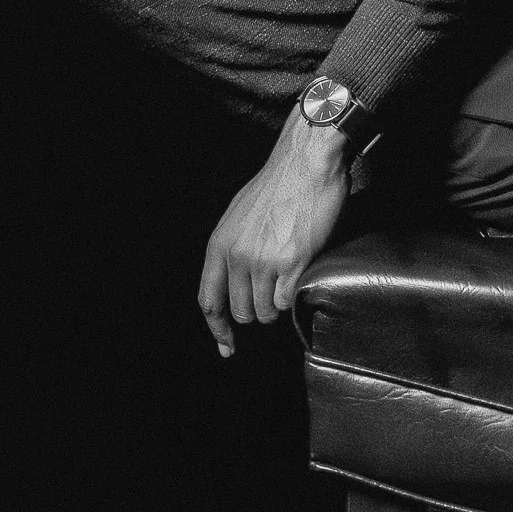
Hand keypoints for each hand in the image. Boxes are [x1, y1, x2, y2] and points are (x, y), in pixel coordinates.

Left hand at [196, 113, 350, 357]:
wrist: (305, 165)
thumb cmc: (276, 187)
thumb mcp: (238, 216)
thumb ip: (233, 248)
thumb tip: (235, 278)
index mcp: (219, 244)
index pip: (208, 300)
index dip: (217, 328)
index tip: (226, 347)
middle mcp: (236, 256)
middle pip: (241, 311)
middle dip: (256, 310)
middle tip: (271, 293)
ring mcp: (263, 262)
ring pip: (266, 312)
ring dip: (277, 304)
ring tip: (287, 277)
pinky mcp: (292, 263)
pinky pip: (288, 302)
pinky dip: (293, 297)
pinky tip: (298, 275)